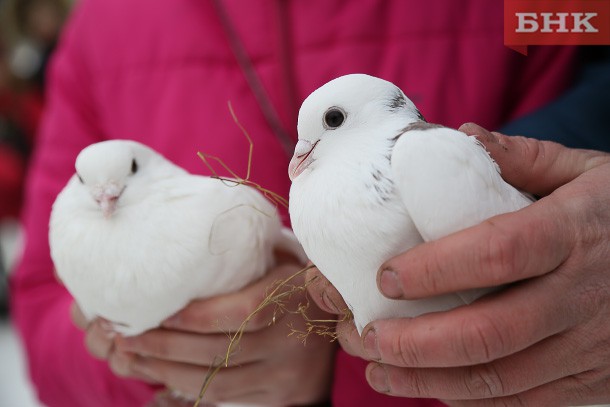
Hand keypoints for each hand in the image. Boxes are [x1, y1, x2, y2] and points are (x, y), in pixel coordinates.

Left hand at [74, 255, 336, 405]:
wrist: (332, 328)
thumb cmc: (290, 282)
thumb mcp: (282, 258)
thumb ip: (248, 249)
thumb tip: (185, 224)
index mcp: (295, 293)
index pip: (248, 311)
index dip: (201, 316)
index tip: (163, 310)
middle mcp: (295, 337)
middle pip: (224, 350)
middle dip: (166, 346)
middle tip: (126, 334)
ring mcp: (287, 372)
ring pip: (218, 380)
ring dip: (167, 370)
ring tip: (132, 354)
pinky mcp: (277, 395)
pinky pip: (224, 399)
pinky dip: (186, 388)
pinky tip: (159, 374)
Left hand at [308, 123, 609, 404]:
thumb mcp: (588, 172)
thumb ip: (525, 158)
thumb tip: (461, 137)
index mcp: (574, 233)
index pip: (497, 253)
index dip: (435, 270)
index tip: (385, 277)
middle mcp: (583, 295)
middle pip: (490, 332)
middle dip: (415, 343)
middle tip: (365, 335)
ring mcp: (592, 346)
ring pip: (500, 379)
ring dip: (428, 381)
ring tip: (377, 370)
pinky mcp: (595, 381)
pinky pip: (525, 401)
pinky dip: (470, 400)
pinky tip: (430, 386)